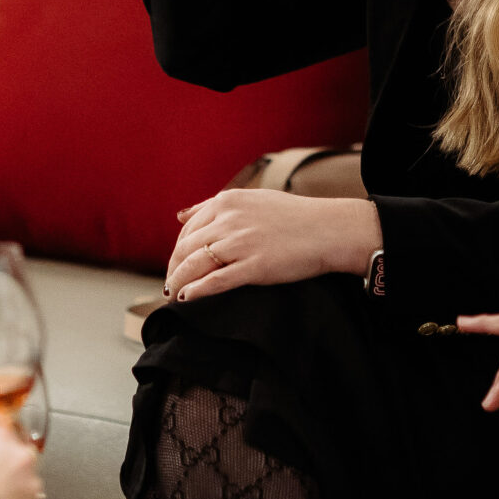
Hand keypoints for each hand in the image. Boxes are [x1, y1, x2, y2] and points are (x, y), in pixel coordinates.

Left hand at [164, 189, 379, 302]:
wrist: (329, 229)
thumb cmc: (294, 216)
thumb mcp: (252, 200)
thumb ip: (214, 206)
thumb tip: (180, 214)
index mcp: (227, 201)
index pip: (188, 229)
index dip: (177, 251)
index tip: (175, 266)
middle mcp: (229, 219)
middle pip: (186, 248)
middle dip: (173, 269)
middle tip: (169, 286)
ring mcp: (241, 243)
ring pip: (194, 265)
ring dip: (178, 282)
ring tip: (173, 295)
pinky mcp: (254, 266)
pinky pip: (215, 281)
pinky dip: (196, 291)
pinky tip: (187, 299)